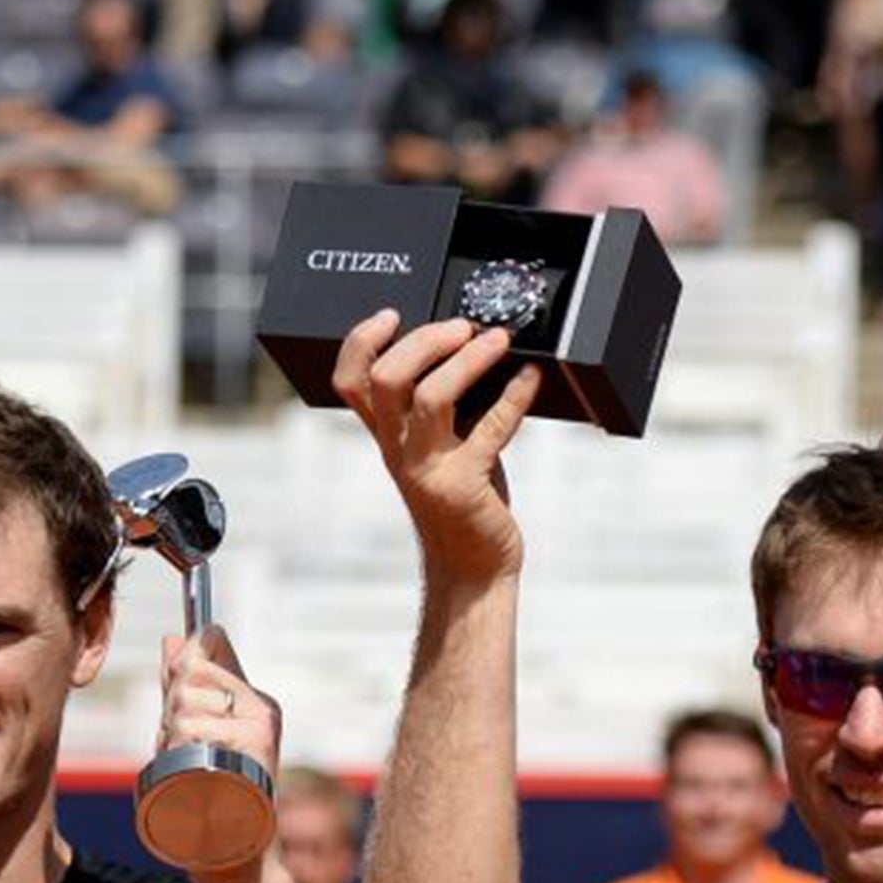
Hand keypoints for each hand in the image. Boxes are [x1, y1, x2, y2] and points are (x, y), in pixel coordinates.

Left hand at [159, 626, 280, 785]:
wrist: (232, 845)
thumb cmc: (211, 792)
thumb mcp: (197, 731)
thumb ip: (186, 687)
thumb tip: (171, 638)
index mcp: (254, 699)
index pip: (212, 642)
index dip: (183, 660)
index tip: (176, 687)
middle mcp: (261, 707)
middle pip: (192, 669)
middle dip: (171, 703)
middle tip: (180, 740)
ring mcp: (259, 725)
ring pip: (185, 700)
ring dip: (170, 733)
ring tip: (187, 762)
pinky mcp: (254, 744)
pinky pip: (191, 729)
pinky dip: (177, 750)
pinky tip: (191, 772)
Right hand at [332, 309, 542, 584]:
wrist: (470, 568)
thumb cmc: (460, 502)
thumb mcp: (435, 450)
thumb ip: (439, 410)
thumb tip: (470, 350)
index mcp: (387, 436)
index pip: (350, 381)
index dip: (361, 340)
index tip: (392, 314)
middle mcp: (398, 449)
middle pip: (386, 378)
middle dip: (425, 340)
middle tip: (462, 326)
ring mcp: (427, 468)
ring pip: (431, 397)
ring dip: (468, 360)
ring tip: (498, 340)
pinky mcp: (463, 485)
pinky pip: (491, 430)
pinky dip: (515, 396)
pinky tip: (532, 379)